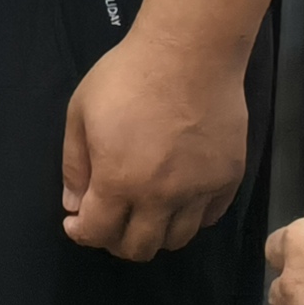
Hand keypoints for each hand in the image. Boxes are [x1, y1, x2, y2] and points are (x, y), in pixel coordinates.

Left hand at [61, 32, 250, 259]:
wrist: (189, 57)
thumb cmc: (126, 78)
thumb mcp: (80, 114)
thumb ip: (75, 165)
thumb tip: (74, 204)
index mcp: (120, 182)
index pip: (99, 232)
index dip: (82, 233)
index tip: (76, 224)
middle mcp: (162, 197)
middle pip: (141, 247)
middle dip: (117, 242)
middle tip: (108, 222)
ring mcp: (200, 191)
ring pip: (178, 239)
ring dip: (154, 235)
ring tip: (142, 215)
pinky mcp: (229, 180)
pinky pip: (208, 217)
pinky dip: (188, 219)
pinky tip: (176, 200)